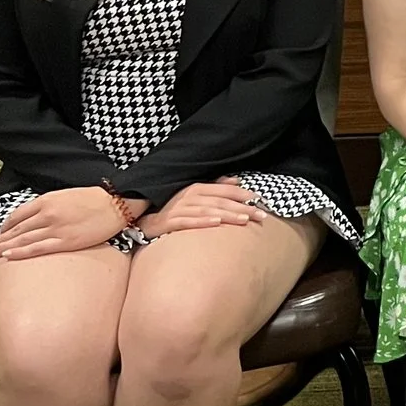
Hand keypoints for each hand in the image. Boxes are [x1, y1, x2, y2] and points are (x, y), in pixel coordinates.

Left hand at [0, 186, 139, 260]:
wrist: (118, 204)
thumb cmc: (95, 199)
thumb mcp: (67, 195)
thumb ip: (48, 204)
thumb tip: (33, 216)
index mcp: (48, 200)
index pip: (17, 214)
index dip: (5, 225)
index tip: (0, 232)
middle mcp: (47, 214)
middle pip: (16, 228)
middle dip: (0, 239)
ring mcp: (55, 228)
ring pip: (23, 239)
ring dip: (5, 247)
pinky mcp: (65, 241)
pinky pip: (36, 248)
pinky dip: (20, 252)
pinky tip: (9, 255)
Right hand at [143, 177, 268, 234]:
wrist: (144, 223)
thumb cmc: (175, 210)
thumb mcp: (195, 197)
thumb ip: (215, 188)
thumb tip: (236, 181)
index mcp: (197, 188)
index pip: (224, 190)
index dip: (243, 195)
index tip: (260, 200)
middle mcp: (188, 196)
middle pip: (220, 201)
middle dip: (242, 208)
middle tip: (260, 214)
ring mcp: (178, 208)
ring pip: (207, 211)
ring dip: (227, 215)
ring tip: (244, 219)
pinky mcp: (168, 222)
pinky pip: (187, 222)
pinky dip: (202, 221)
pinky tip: (216, 222)